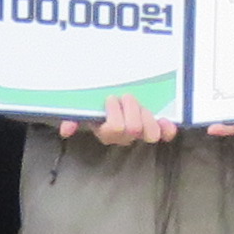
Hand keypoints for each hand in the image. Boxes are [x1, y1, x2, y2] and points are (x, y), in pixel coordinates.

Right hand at [65, 95, 181, 146]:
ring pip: (149, 133)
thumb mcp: (81, 108)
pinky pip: (164, 135)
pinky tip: (166, 121)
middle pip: (133, 129)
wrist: (113, 97)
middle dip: (131, 108)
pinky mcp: (155, 129)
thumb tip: (66, 130)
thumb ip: (71, 118)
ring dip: (147, 116)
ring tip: (141, 105)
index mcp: (106, 132)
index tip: (111, 97)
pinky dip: (168, 129)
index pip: (114, 128)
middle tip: (126, 96)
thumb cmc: (95, 104)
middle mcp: (124, 137)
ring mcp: (140, 134)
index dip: (114, 112)